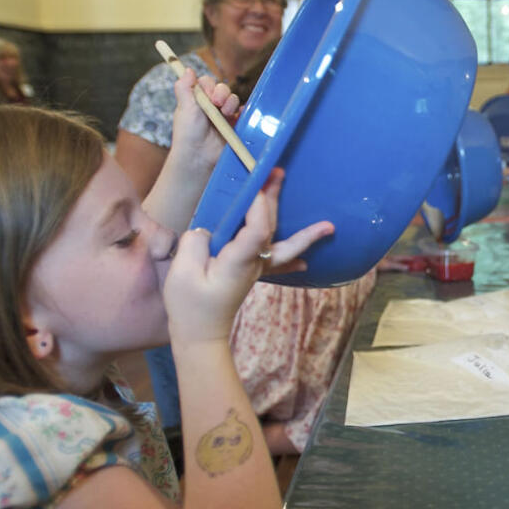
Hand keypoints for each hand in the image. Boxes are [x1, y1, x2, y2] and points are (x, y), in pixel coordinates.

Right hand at [164, 168, 332, 341]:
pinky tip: (307, 261)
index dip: (258, 206)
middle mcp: (253, 264)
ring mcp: (255, 270)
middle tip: (278, 172)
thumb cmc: (190, 307)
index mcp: (238, 261)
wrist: (200, 335)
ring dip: (300, 230)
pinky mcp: (251, 275)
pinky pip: (277, 264)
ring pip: (280, 244)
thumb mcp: (182, 273)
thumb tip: (208, 229)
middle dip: (273, 199)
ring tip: (326, 225)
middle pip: (270, 227)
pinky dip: (292, 258)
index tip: (255, 185)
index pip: (256, 229)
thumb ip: (195, 243)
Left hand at [169, 68, 240, 173]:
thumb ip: (184, 88)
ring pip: (233, 98)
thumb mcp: (184, 108)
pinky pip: (243, 112)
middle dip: (221, 92)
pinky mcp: (235, 124)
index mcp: (197, 99)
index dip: (208, 84)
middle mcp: (211, 105)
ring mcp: (224, 115)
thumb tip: (187, 69)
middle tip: (216, 103)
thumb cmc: (188, 134)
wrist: (199, 156)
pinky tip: (237, 115)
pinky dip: (242, 110)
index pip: (206, 82)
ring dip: (230, 101)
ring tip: (225, 113)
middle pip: (222, 88)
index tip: (207, 93)